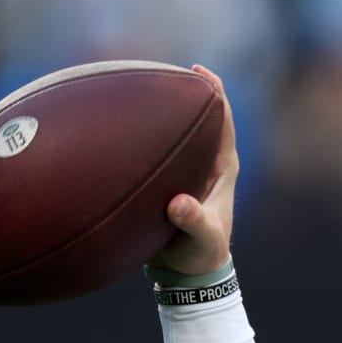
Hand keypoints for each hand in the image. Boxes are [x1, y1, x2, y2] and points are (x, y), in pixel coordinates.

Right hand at [149, 64, 239, 275]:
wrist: (189, 272)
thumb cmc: (201, 253)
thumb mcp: (201, 238)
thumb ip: (193, 221)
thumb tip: (179, 204)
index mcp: (223, 167)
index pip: (224, 121)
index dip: (215, 93)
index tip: (200, 71)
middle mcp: (207, 163)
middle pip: (200, 118)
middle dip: (185, 93)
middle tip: (163, 70)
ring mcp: (188, 171)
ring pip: (178, 133)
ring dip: (162, 113)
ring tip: (138, 89)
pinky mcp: (170, 182)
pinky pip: (157, 151)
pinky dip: (142, 137)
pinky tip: (117, 128)